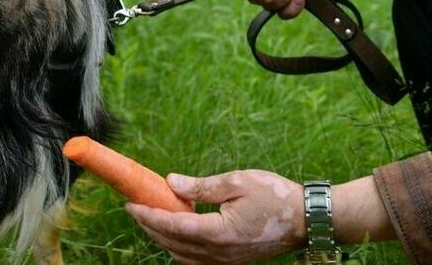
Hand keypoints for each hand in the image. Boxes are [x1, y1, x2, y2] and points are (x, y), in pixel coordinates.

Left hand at [126, 170, 305, 263]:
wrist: (308, 220)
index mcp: (219, 233)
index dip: (148, 215)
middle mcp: (219, 253)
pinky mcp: (232, 261)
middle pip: (172, 243)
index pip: (172, 226)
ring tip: (150, 218)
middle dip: (149, 226)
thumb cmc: (275, 196)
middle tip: (134, 207)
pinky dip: (179, 248)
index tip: (131, 203)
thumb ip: (201, 186)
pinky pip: (196, 261)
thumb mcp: (237, 182)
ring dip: (162, 238)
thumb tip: (171, 183)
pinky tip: (175, 234)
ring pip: (182, 255)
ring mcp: (226, 261)